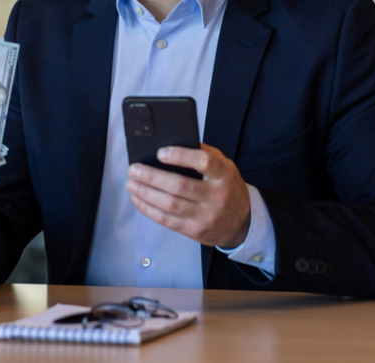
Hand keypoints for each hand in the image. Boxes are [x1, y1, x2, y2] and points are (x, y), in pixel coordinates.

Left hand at [126, 143, 250, 248]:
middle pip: (179, 186)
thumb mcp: (224, 166)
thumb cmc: (227, 187)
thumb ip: (204, 153)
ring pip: (170, 204)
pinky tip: (138, 199)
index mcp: (224, 175)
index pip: (203, 162)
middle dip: (152, 177)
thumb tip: (172, 143)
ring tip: (131, 183)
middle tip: (134, 169)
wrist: (242, 223)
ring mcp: (206, 216)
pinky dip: (148, 209)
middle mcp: (217, 196)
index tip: (160, 152)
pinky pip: (167, 220)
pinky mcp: (195, 231)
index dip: (180, 156)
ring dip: (145, 193)